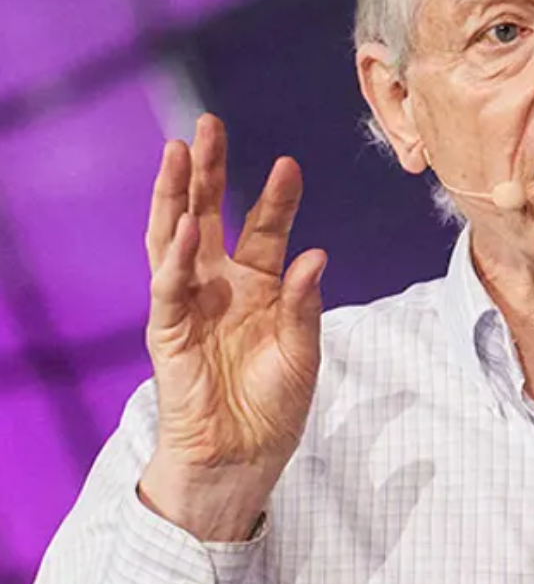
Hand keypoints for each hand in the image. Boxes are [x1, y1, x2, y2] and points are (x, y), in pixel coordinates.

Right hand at [138, 114, 325, 539]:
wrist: (244, 460)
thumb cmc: (274, 404)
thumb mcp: (302, 350)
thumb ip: (304, 304)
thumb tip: (315, 254)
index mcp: (257, 285)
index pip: (262, 227)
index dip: (275, 197)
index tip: (289, 163)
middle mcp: (219, 285)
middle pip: (208, 215)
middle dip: (208, 171)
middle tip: (208, 124)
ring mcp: (189, 305)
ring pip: (174, 238)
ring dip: (174, 195)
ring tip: (177, 150)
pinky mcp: (168, 334)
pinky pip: (168, 290)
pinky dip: (174, 260)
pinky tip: (182, 228)